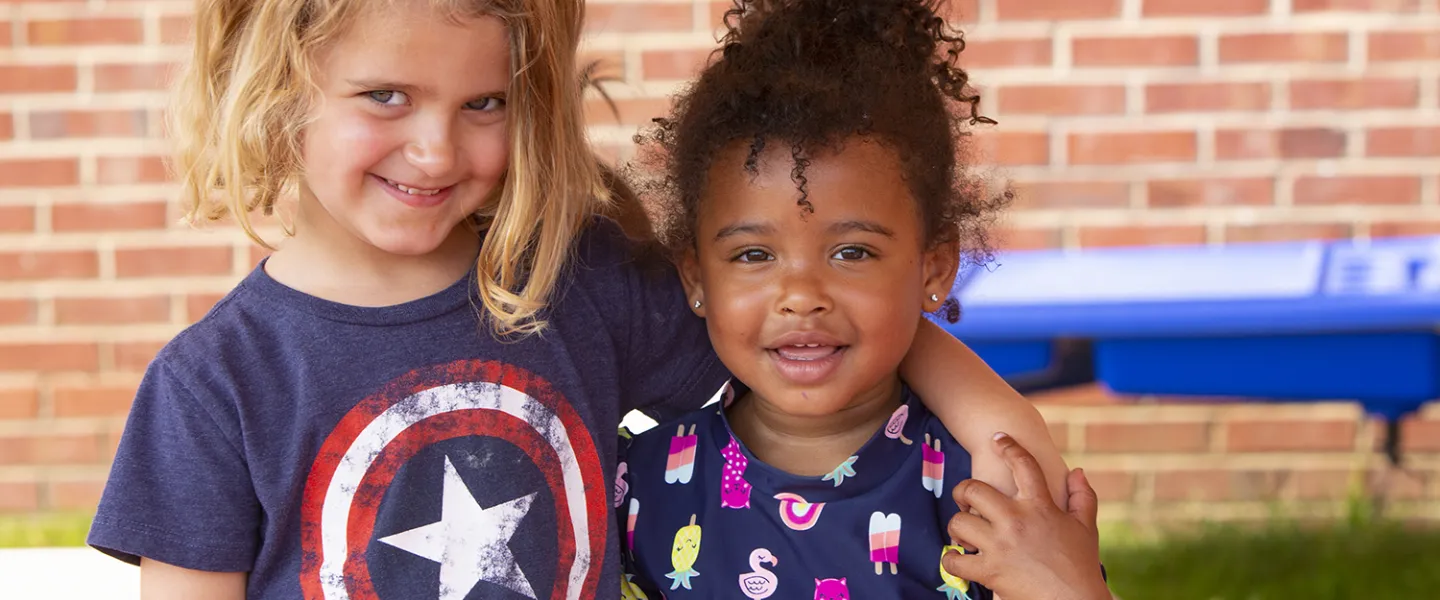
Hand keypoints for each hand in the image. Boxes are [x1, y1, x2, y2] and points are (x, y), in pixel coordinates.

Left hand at [942, 433, 1109, 599]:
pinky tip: (961, 558)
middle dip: (963, 491)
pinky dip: (953, 559)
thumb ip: (1082, 497)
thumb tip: (1078, 472)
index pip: (1023, 465)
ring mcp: (999, 545)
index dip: (1009, 446)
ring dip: (958, 526)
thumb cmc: (1081, 566)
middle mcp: (1016, 520)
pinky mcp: (988, 571)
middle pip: (973, 489)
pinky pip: (955, 559)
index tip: (997, 437)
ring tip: (965, 532)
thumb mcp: (1086, 528)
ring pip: (958, 522)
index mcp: (1040, 506)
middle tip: (966, 498)